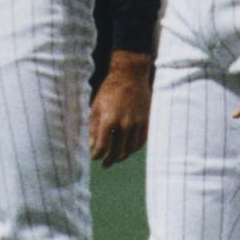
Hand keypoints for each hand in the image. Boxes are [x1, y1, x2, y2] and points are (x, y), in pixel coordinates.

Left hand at [88, 50, 152, 167]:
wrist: (130, 75)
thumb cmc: (109, 90)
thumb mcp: (96, 108)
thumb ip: (94, 129)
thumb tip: (93, 147)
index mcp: (109, 120)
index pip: (102, 147)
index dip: (97, 155)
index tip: (94, 157)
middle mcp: (125, 124)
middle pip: (117, 151)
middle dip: (110, 160)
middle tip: (105, 164)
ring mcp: (138, 123)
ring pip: (131, 149)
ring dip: (123, 156)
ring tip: (116, 158)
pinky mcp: (146, 121)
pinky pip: (141, 141)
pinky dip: (134, 148)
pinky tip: (128, 149)